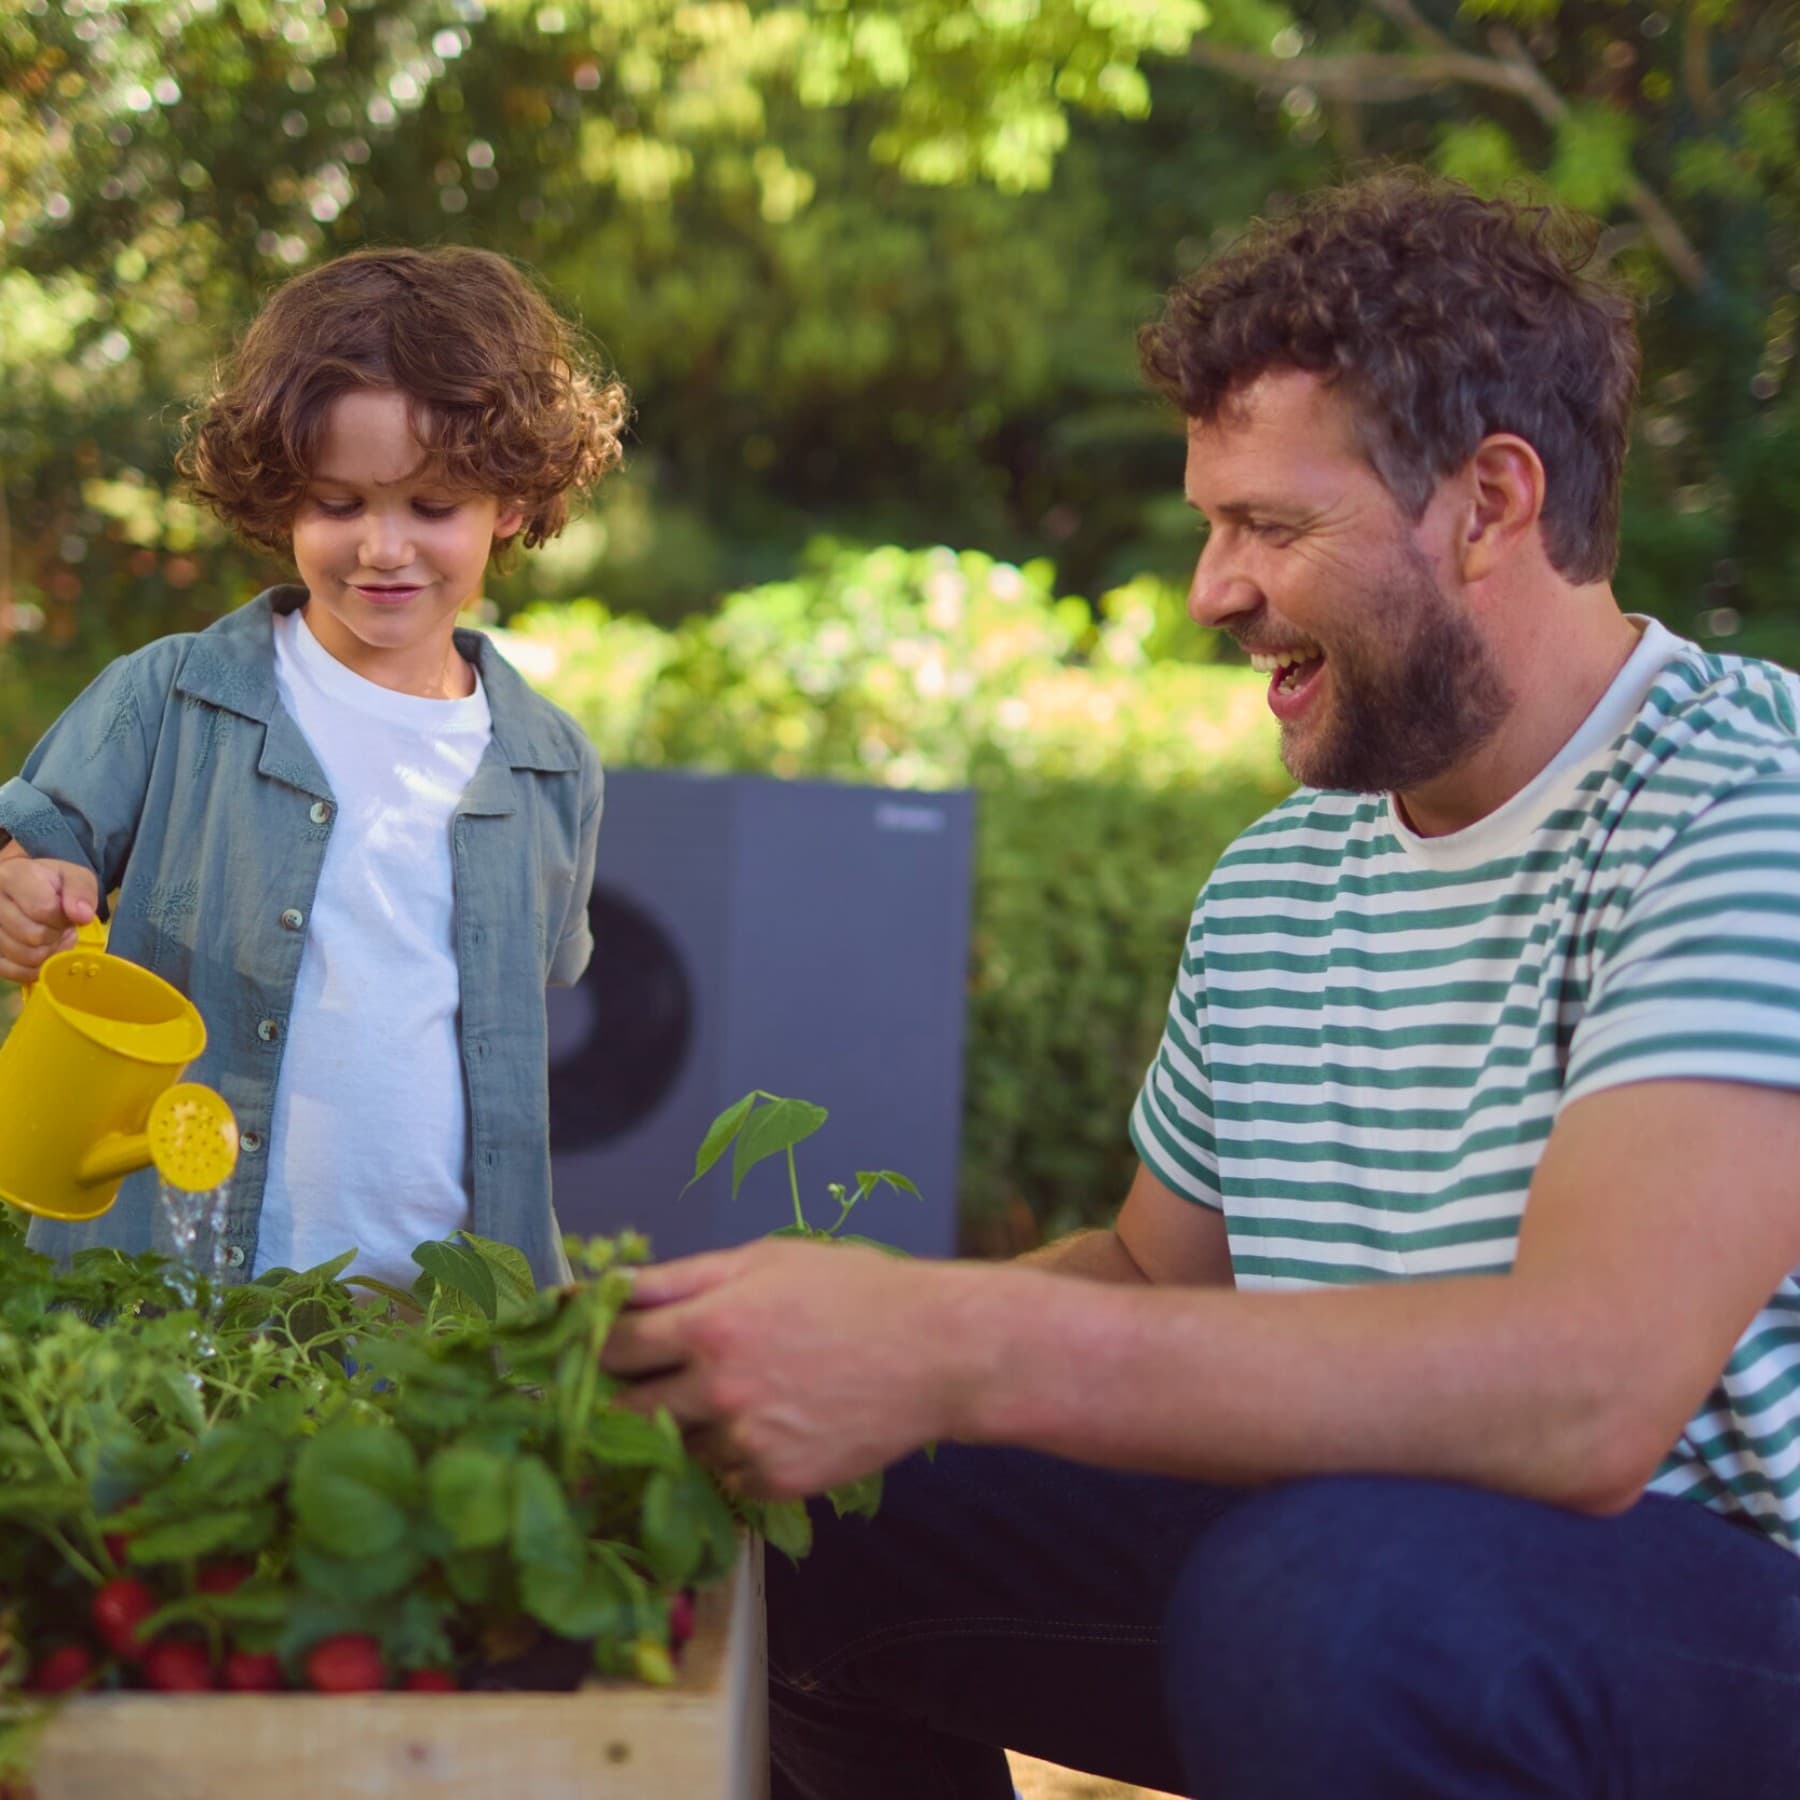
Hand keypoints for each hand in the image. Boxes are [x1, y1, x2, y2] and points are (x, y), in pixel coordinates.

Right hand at [0, 847, 99, 983]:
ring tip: (51, 937)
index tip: (66, 914)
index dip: (63, 918)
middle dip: (56, 936)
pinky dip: (33, 968)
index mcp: (12, 877)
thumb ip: (81, 891)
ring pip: (24, 956)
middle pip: (34, 936)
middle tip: (60, 928)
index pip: (43, 909)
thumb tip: (82, 916)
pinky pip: (12, 970)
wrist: (25, 888)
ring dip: (48, 953)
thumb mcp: (74, 877)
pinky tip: (41, 953)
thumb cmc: (51, 883)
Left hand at [601, 1238, 967, 1499]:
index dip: (598, 1343)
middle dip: (624, 1392)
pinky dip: (729, 1455)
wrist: (936, 1352)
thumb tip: (609, 1286)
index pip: (612, 1346)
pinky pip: (722, 1476)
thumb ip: (680, 1278)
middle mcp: (717, 1391)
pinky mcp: (774, 1482)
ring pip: (673, 1446)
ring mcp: (745, 1444)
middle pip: (626, 1408)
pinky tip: (766, 1422)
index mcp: (709, 1325)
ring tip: (726, 1394)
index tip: (601, 1343)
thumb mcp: (765, 1260)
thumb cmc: (853, 1290)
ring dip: (681, 1425)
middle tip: (644, 1378)